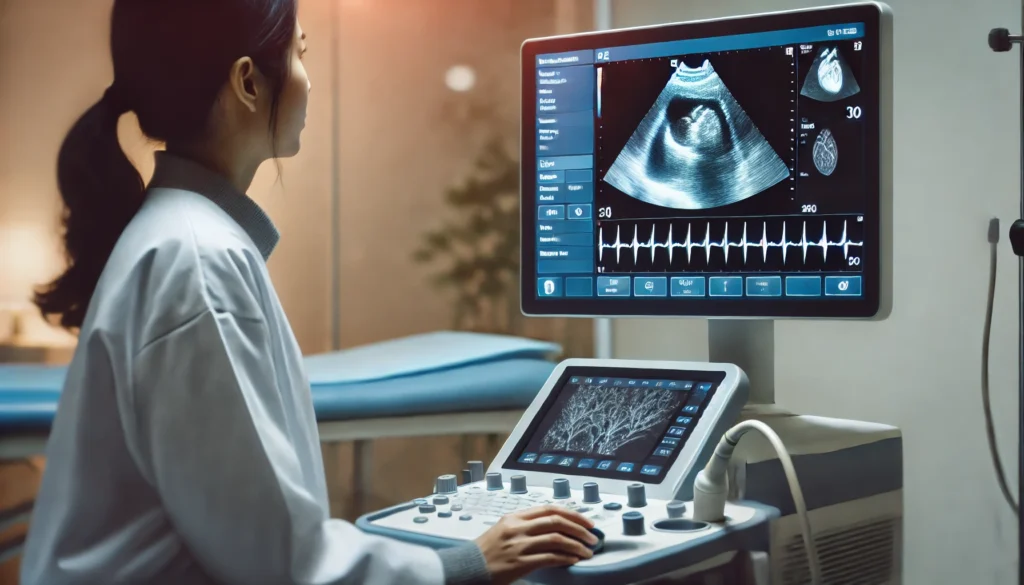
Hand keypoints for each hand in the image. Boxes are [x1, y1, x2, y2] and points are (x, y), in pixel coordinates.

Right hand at [474, 505, 597, 584]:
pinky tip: (573, 560)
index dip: (572, 514)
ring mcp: (518, 545)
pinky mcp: (519, 563)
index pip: (549, 509)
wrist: (467, 568)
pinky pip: (549, 558)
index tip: (586, 522)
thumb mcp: (503, 530)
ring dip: (576, 545)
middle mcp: (517, 528)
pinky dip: (565, 558)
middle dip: (579, 529)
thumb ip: (525, 526)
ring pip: (556, 539)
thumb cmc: (486, 551)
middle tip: (592, 537)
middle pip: (556, 521)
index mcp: (515, 517)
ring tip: (587, 551)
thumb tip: (554, 528)